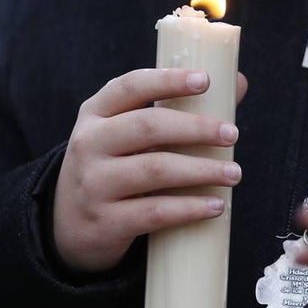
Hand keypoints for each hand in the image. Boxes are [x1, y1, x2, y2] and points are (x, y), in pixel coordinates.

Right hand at [53, 68, 248, 271]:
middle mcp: (88, 144)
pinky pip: (155, 212)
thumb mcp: (129, 135)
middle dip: (195, 128)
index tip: (205, 80)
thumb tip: (237, 84)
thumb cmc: (115, 168)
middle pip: (147, 126)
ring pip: (154, 170)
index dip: (168, 80)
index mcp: (96, 113)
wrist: (70, 226)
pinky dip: (190, 208)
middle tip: (232, 134)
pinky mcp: (105, 222)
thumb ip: (177, 110)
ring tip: (234, 173)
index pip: (130, 86)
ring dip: (201, 170)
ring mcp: (94, 184)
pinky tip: (216, 205)